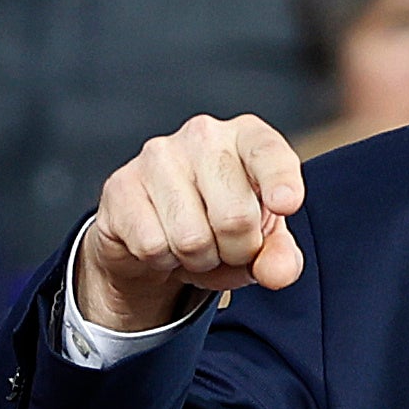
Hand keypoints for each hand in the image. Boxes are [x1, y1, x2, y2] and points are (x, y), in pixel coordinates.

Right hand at [72, 116, 308, 334]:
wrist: (156, 234)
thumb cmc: (217, 223)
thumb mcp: (261, 240)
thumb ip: (280, 255)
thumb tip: (278, 272)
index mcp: (246, 137)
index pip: (268, 153)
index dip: (281, 181)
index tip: (286, 204)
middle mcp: (203, 136)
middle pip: (235, 218)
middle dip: (237, 252)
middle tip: (228, 247)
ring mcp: (158, 157)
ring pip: (192, 239)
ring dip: (199, 260)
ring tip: (195, 244)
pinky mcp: (121, 185)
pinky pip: (153, 246)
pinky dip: (163, 261)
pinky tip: (163, 242)